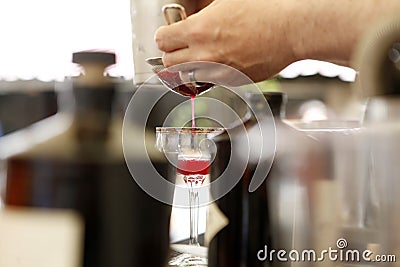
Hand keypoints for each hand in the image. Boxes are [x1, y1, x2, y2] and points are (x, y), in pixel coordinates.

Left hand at [155, 0, 297, 82]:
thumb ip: (201, 15)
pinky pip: (208, 82)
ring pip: (185, 77)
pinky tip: (218, 63)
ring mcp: (217, 71)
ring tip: (197, 58)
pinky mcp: (230, 81)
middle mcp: (204, 54)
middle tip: (181, 48)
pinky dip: (207, 75)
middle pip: (168, 63)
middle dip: (172, 54)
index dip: (165, 36)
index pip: (162, 40)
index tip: (170, 35)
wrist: (289, 30)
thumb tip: (190, 21)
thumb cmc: (264, 11)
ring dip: (187, 68)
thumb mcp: (225, 1)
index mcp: (199, 30)